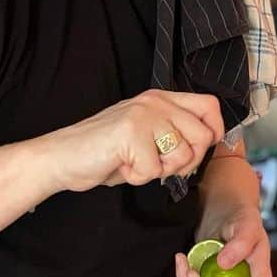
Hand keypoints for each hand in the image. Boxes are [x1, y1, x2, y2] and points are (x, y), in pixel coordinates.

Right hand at [43, 89, 224, 192]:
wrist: (62, 157)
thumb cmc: (104, 152)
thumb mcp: (146, 135)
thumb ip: (174, 134)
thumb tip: (208, 144)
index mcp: (160, 99)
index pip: (209, 106)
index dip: (214, 131)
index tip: (197, 151)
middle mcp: (155, 102)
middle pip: (202, 136)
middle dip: (185, 162)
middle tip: (156, 164)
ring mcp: (143, 115)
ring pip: (182, 155)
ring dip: (159, 170)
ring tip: (134, 162)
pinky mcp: (131, 133)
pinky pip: (153, 170)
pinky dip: (137, 177)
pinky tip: (120, 166)